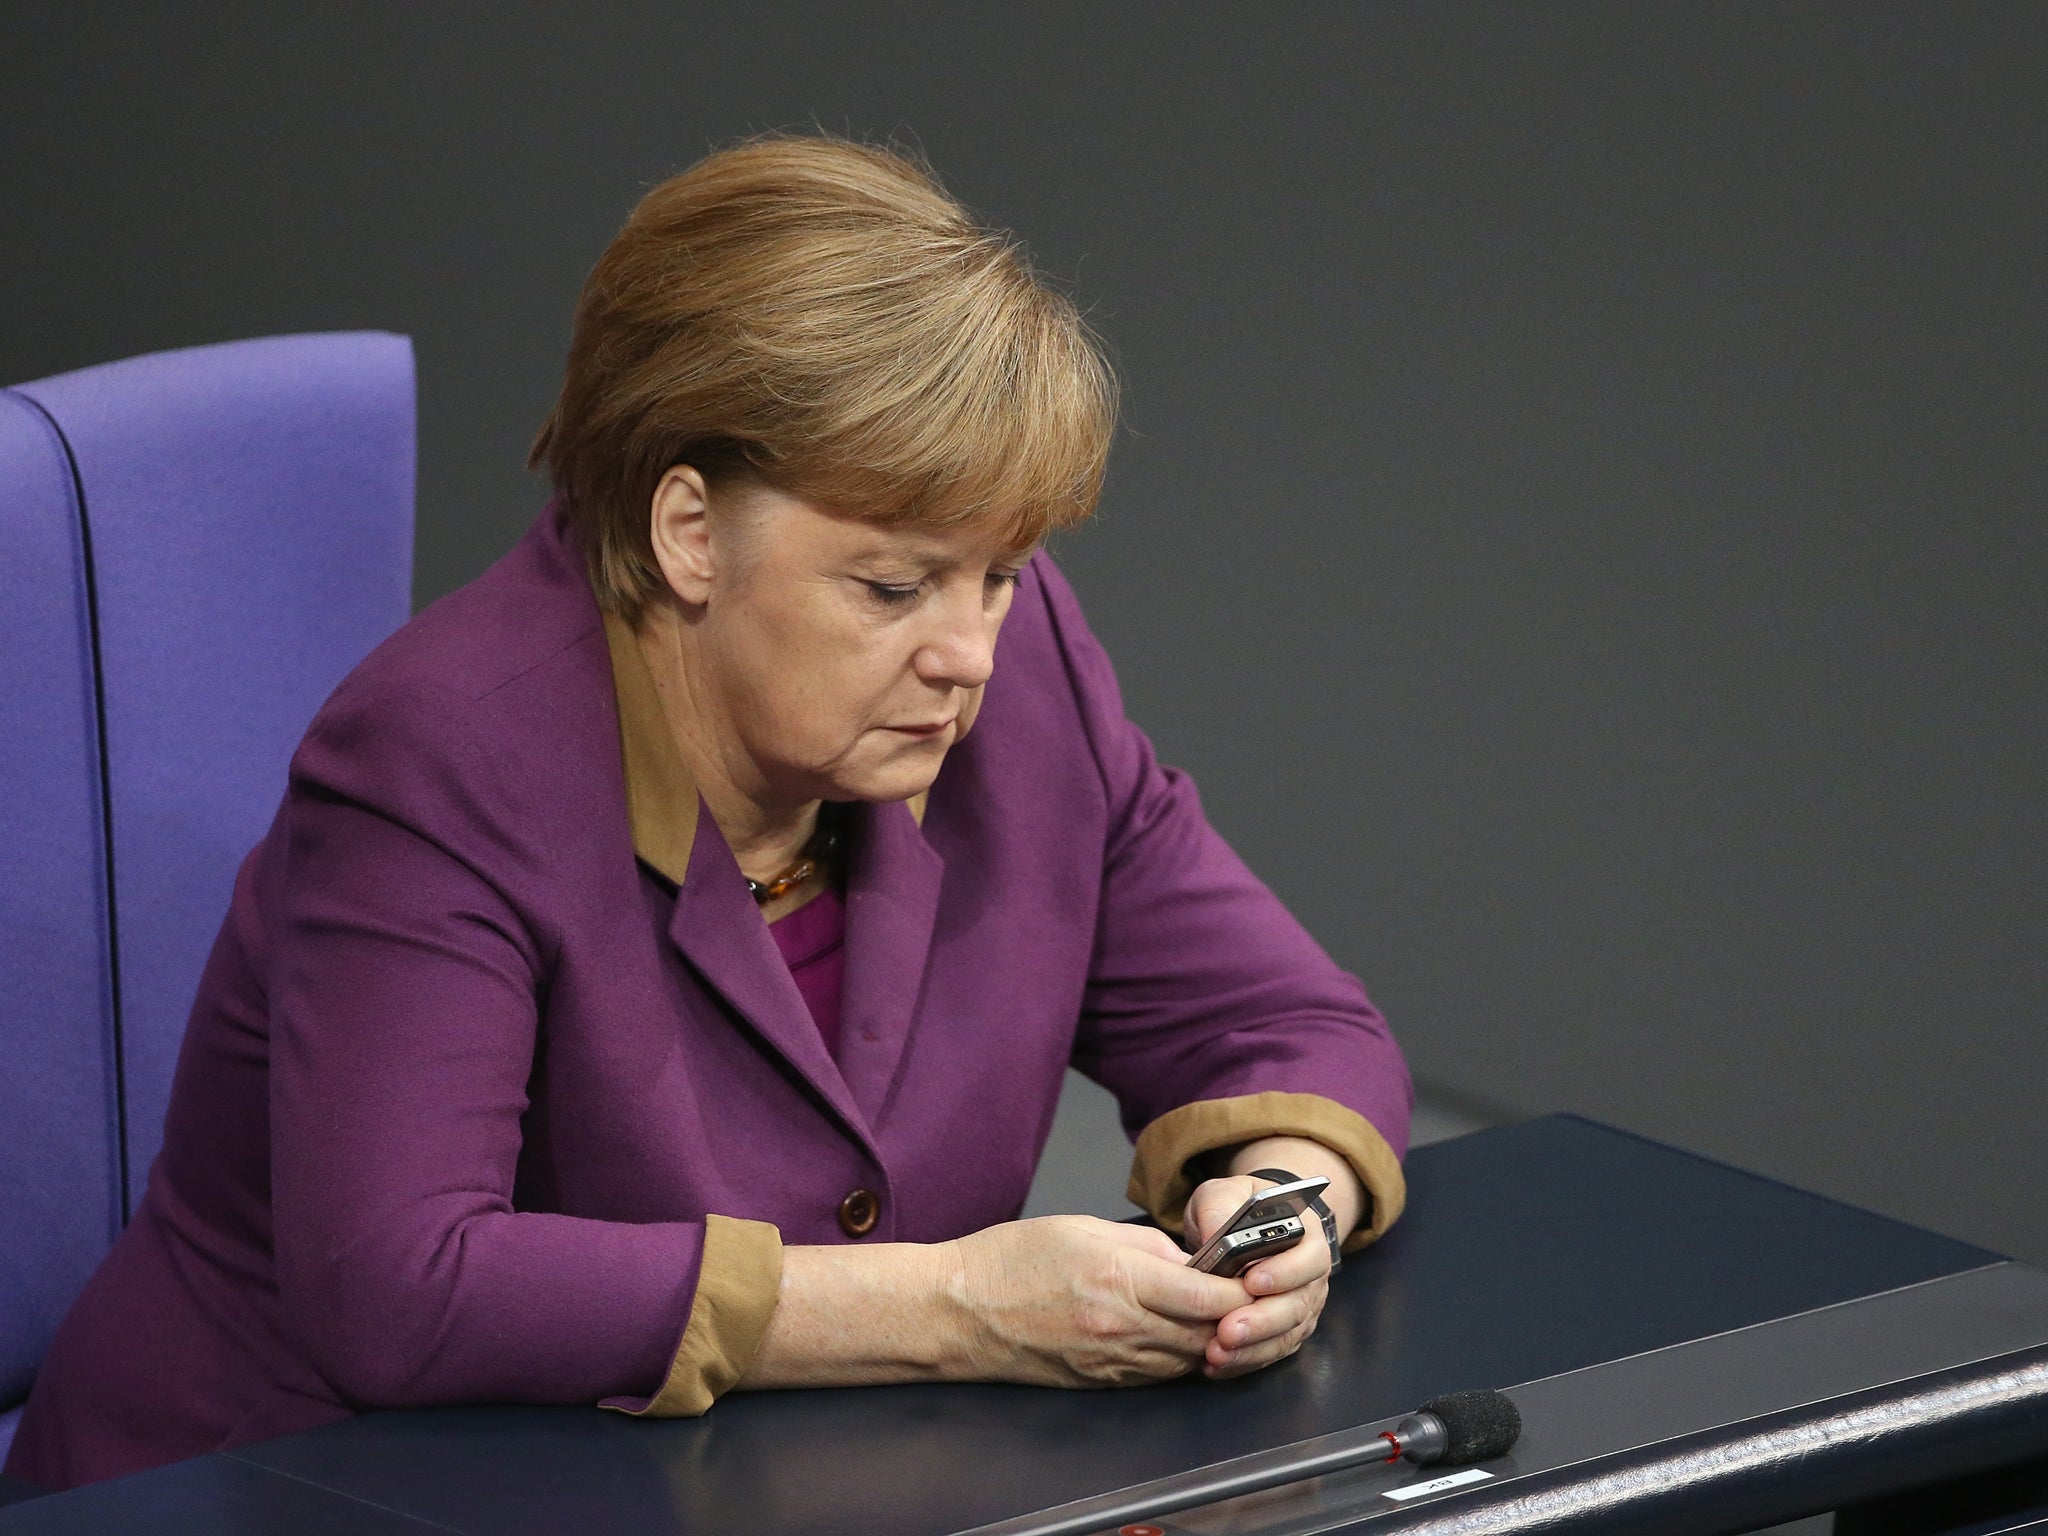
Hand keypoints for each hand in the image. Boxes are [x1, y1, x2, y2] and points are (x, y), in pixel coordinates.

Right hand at [945, 1215, 1249, 1387]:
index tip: (1255, 1274)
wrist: (957, 1311)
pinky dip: (1179, 1357)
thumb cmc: (1009, 1260)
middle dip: (1236, 1317)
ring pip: (1188, 1359)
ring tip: (1220, 1317)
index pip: (1208, 1295)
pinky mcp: (1099, 1381)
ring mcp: (1111, 1360)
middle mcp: (1121, 1326)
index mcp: (1119, 1279)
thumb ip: (1144, 1245)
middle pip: (1208, 1333)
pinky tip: (1180, 1338)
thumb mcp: (1081, 1226)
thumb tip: (1188, 1260)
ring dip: (1211, 1340)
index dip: (1241, 1288)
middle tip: (1250, 1296)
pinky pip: (1158, 1374)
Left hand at [1183, 1174, 1331, 1379]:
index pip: (1307, 1258)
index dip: (1284, 1273)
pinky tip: (1215, 1366)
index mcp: (1307, 1237)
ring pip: (1285, 1336)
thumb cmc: (1237, 1208)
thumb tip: (1214, 1235)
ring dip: (1252, 1350)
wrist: (1245, 1229)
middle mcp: (1312, 1278)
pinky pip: (1270, 1354)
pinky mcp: (1284, 1333)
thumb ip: (1220, 1207)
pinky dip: (1244, 1363)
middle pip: (1297, 1306)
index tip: (1251, 1282)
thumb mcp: (1224, 1193)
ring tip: (1216, 1355)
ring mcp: (1302, 1309)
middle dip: (1261, 1322)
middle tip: (1227, 1331)